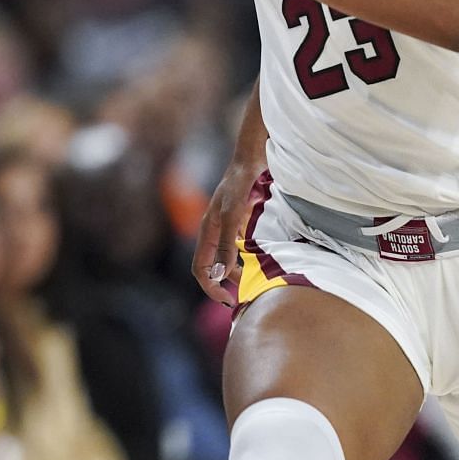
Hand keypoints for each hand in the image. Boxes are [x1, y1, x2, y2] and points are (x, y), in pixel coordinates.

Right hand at [193, 155, 266, 306]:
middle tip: (241, 299)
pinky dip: (244, 260)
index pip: (200, 268)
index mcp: (207, 231)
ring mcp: (226, 227)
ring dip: (234, 274)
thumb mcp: (234, 215)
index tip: (229, 301)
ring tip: (253, 282)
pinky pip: (236, 248)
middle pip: (210, 267)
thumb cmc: (240, 183)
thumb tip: (220, 275)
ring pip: (224, 259)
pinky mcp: (238, 221)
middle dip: (221, 285)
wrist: (251, 159)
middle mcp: (213, 231)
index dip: (210, 287)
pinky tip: (259, 261)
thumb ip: (227, 244)